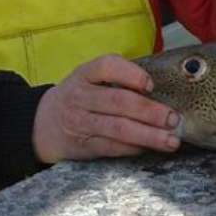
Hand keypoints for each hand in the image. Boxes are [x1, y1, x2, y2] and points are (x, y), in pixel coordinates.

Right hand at [32, 55, 181, 163]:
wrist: (42, 124)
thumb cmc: (79, 97)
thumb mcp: (89, 79)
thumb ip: (117, 78)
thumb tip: (161, 88)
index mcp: (84, 74)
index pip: (106, 66)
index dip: (130, 74)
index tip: (150, 84)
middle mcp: (80, 96)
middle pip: (118, 101)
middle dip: (149, 111)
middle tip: (173, 118)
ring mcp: (80, 122)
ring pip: (117, 129)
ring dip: (148, 135)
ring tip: (171, 140)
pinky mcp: (83, 146)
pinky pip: (112, 148)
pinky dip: (133, 148)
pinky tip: (150, 148)